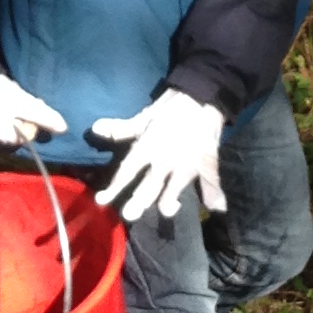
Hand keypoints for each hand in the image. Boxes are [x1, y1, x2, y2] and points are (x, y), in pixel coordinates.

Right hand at [0, 72, 67, 147]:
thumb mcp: (24, 104)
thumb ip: (44, 117)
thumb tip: (64, 129)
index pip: (26, 137)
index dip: (31, 121)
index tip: (30, 105)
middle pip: (15, 133)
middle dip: (22, 118)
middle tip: (20, 100)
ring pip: (4, 127)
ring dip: (11, 115)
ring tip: (9, 98)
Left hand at [92, 88, 225, 221]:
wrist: (200, 96)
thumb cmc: (169, 108)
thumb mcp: (143, 119)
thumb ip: (121, 129)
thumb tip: (95, 129)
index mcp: (146, 148)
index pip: (126, 172)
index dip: (114, 188)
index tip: (101, 201)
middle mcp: (163, 161)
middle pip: (147, 188)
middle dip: (138, 204)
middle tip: (128, 216)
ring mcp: (185, 165)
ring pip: (173, 190)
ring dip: (168, 204)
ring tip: (166, 211)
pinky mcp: (205, 164)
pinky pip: (210, 182)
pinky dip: (215, 194)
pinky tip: (218, 206)